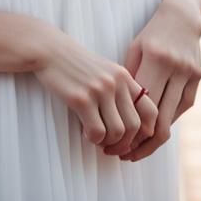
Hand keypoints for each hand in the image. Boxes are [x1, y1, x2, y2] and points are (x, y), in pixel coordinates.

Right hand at [33, 26, 157, 151]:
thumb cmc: (77, 66)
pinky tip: (85, 132)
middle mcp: (117, 82)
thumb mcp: (106, 72)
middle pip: (135, 126)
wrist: (51, 51)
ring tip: (98, 140)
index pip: (150, 110)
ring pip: (117, 132)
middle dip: (124, 144)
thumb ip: (121, 91)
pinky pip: (97, 131)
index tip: (132, 141)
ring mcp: (100, 90)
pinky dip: (93, 139)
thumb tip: (133, 126)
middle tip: (112, 149)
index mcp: (125, 77)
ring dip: (108, 144)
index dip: (145, 132)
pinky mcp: (81, 98)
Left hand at [109, 0, 200, 161]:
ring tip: (135, 151)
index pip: (142, 107)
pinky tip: (151, 132)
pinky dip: (166, 122)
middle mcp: (176, 68)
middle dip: (140, 144)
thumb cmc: (151, 35)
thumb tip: (117, 116)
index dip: (128, 131)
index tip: (112, 144)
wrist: (182, 18)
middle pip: (159, 120)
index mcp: (156, 59)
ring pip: (172, 119)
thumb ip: (130, 81)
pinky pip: (181, 109)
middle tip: (122, 155)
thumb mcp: (135, 51)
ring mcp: (190, 74)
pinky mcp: (198, 79)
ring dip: (153, 141)